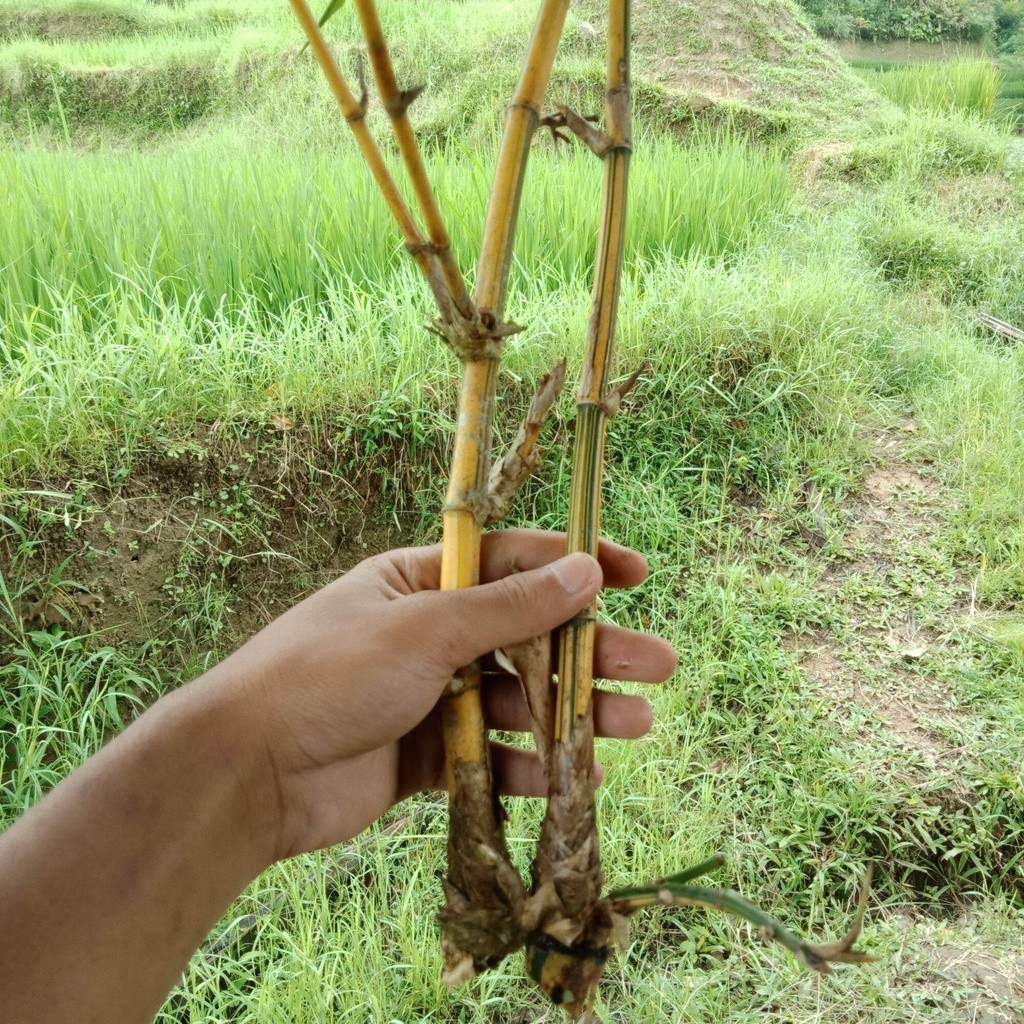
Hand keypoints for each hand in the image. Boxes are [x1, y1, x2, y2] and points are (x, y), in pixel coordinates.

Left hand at [210, 529, 676, 859]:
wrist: (247, 773)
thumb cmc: (329, 675)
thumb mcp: (426, 627)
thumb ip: (508, 608)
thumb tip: (583, 570)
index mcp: (420, 581)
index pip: (512, 561)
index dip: (575, 564)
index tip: (634, 574)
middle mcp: (427, 632)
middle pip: (527, 635)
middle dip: (592, 650)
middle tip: (657, 664)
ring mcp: (427, 696)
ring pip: (516, 699)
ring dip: (572, 713)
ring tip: (634, 725)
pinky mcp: (424, 756)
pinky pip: (488, 755)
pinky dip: (524, 767)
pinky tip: (566, 781)